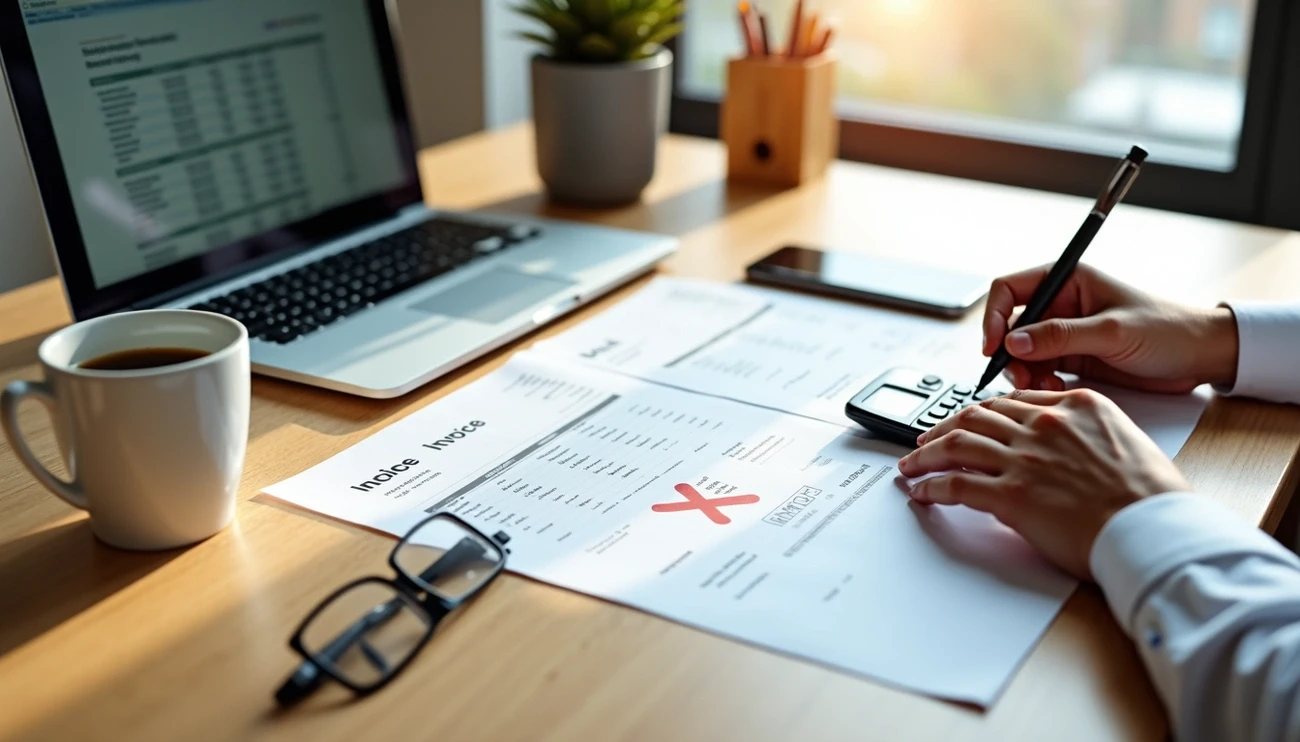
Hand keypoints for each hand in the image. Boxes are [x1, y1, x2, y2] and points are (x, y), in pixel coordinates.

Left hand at [896, 389, 1189, 579]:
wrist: (1155, 529)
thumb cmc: (1151, 498)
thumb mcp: (1125, 441)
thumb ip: (1086, 434)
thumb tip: (1061, 449)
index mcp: (1075, 406)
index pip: (1010, 401)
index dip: (979, 412)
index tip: (965, 421)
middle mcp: (1044, 425)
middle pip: (975, 417)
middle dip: (942, 428)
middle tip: (926, 440)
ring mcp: (1024, 458)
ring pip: (956, 445)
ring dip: (925, 455)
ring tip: (910, 466)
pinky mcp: (1011, 495)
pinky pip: (955, 484)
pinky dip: (931, 486)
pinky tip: (922, 493)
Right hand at [982, 264, 1238, 393]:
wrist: (1201, 357)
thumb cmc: (1167, 330)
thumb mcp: (1112, 331)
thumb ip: (1060, 336)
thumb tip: (1013, 342)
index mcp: (1068, 281)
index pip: (1009, 290)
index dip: (994, 316)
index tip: (993, 346)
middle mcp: (1061, 305)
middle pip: (1010, 326)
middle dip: (1009, 353)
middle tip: (1019, 378)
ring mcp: (1065, 333)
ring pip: (1021, 352)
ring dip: (1023, 371)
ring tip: (1041, 386)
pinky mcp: (1073, 358)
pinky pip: (1039, 369)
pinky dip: (1038, 382)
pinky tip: (1054, 389)